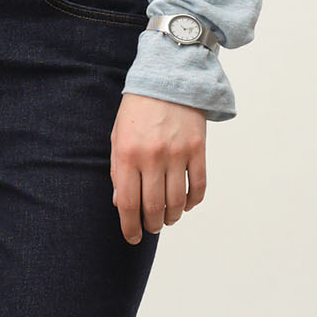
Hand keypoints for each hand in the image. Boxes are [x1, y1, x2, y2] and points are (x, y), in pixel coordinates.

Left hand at [110, 93, 207, 242]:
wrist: (168, 78)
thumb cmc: (137, 110)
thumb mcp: (118, 137)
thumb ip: (117, 171)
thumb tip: (121, 204)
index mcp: (127, 155)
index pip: (128, 204)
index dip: (130, 227)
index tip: (133, 238)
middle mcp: (152, 157)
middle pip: (153, 207)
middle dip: (151, 225)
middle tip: (151, 227)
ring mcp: (177, 153)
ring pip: (177, 202)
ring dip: (172, 217)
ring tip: (168, 218)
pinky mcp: (198, 149)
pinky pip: (198, 186)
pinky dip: (193, 202)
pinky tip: (186, 204)